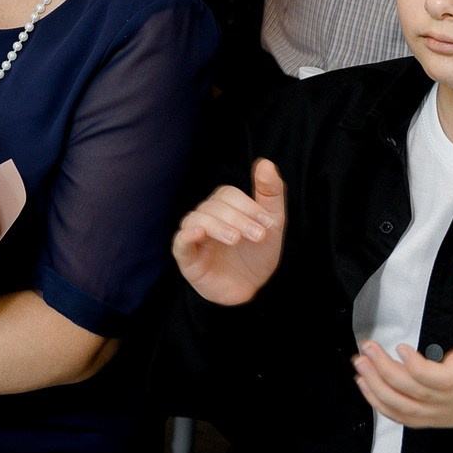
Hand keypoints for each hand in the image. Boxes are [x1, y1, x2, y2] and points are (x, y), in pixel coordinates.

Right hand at [173, 159, 287, 305]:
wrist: (250, 290)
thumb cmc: (257, 254)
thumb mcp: (272, 223)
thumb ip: (270, 193)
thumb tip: (265, 162)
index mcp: (223, 206)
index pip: (228, 194)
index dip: (248, 206)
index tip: (268, 224)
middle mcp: (206, 216)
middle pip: (214, 206)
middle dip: (238, 219)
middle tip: (258, 236)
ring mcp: (194, 236)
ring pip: (197, 219)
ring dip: (218, 226)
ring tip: (236, 240)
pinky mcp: (187, 257)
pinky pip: (180, 241)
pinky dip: (188, 235)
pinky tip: (200, 234)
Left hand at [355, 263, 452, 428]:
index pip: (439, 380)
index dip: (416, 367)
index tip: (399, 346)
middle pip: (415, 392)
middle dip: (385, 371)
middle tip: (367, 348)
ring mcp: (442, 412)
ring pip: (405, 408)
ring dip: (377, 388)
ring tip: (360, 366)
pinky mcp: (434, 418)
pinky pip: (405, 418)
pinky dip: (383, 405)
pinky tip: (366, 387)